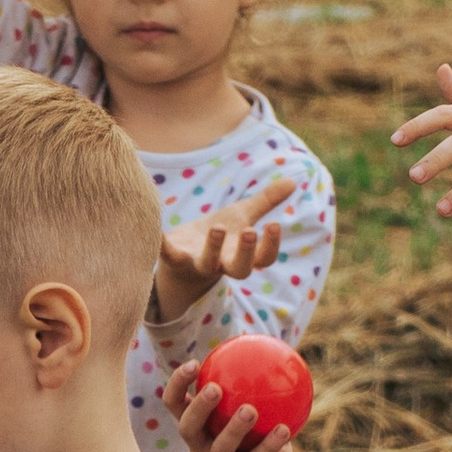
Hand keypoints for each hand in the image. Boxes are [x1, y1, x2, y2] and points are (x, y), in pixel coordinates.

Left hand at [154, 174, 295, 320]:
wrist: (183, 259)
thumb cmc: (219, 238)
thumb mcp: (241, 216)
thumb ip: (265, 202)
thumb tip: (293, 181)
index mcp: (242, 255)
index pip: (264, 258)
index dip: (270, 245)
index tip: (273, 224)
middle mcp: (222, 264)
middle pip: (240, 270)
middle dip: (245, 252)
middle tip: (249, 232)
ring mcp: (197, 264)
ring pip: (207, 264)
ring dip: (213, 248)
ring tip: (217, 227)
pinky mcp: (174, 258)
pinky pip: (167, 255)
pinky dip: (162, 245)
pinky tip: (158, 231)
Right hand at [161, 355, 303, 451]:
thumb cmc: (262, 429)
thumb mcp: (256, 401)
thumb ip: (249, 378)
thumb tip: (254, 338)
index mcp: (196, 424)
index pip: (175, 403)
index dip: (177, 384)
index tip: (195, 363)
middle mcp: (200, 445)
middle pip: (187, 427)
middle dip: (198, 407)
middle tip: (215, 388)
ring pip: (220, 448)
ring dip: (234, 428)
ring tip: (250, 409)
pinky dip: (270, 444)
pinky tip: (284, 429)